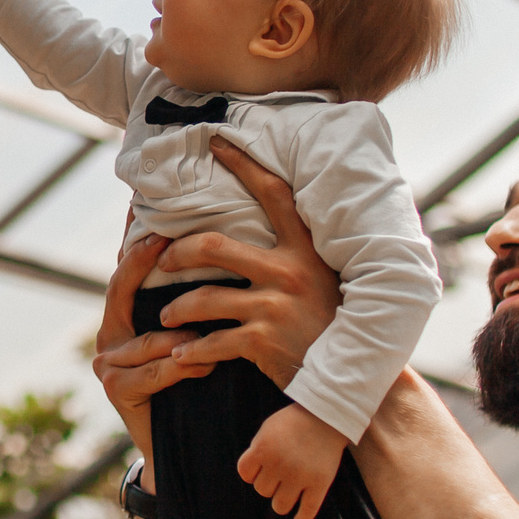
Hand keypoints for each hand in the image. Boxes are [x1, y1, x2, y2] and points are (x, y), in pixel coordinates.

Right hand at [91, 234, 211, 471]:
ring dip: (184, 336)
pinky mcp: (116, 388)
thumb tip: (213, 248)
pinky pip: (155, 371)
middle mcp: (108, 334)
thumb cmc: (191, 383)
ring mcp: (107, 362)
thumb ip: (188, 302)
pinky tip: (207, 363)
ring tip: (216, 329)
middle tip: (166, 241)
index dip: (132, 239)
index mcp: (122, 316)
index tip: (141, 207)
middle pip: (121, 290)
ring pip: (149, 339)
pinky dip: (183, 368)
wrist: (181, 445)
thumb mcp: (188, 337)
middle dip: (142, 264)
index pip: (125, 269)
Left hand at [153, 137, 340, 386]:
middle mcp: (290, 272)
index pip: (273, 194)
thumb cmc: (337, 324)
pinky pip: (213, 342)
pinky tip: (180, 353)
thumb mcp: (328, 278)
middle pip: (214, 247)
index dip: (243, 164)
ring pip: (205, 297)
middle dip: (178, 252)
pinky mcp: (263, 342)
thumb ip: (304, 252)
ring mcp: (275, 308)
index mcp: (307, 250)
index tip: (216, 142)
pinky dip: (191, 350)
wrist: (355, 376)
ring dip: (178, 307)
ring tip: (167, 315)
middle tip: (163, 260)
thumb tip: (286, 217)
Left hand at [238, 403, 345, 518]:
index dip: (252, 473)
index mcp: (263, 449)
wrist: (327, 417)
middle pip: (262, 490)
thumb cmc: (294, 422)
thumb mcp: (268, 429)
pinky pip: (307, 511)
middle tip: (279, 475)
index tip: (261, 469)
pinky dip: (302, 518)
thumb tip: (251, 476)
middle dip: (269, 484)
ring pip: (280, 506)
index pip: (246, 474)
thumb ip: (257, 450)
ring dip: (281, 502)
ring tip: (287, 494)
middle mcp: (279, 465)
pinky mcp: (319, 484)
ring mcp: (300, 476)